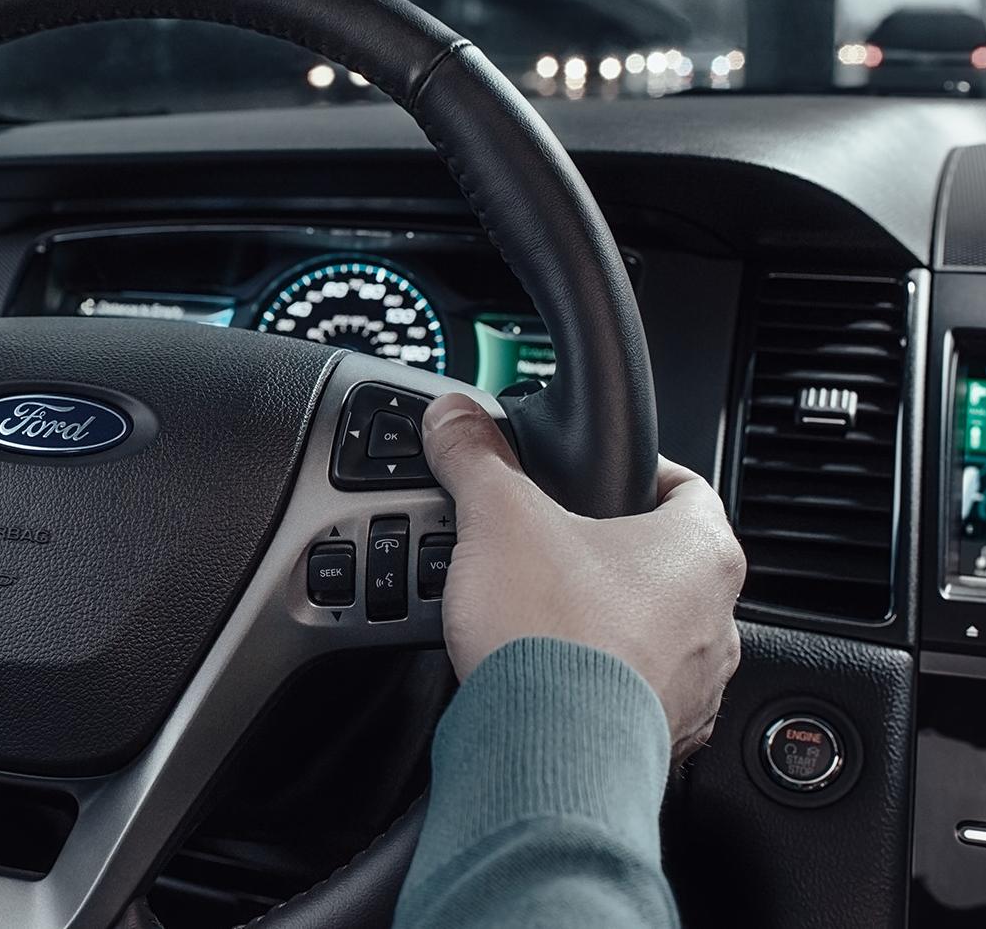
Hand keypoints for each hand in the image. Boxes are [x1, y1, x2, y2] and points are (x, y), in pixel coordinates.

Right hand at [422, 391, 744, 760]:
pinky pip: (633, 693)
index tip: (604, 475)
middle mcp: (715, 621)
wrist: (546, 754)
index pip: (687, 486)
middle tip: (555, 547)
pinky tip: (547, 672)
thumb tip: (454, 416)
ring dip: (609, 620)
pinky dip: (597, 680)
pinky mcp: (659, 737)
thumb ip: (475, 456)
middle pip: (667, 562)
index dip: (642, 471)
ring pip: (656, 632)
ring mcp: (694, 687)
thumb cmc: (550, 636)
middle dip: (609, 552)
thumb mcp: (498, 519)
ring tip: (545, 613)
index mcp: (698, 553)